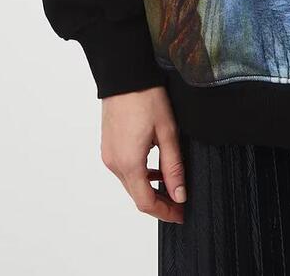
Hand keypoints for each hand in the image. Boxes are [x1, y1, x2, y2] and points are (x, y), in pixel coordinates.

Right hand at [100, 85, 186, 223]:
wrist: (124, 74)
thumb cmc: (146, 97)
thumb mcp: (167, 132)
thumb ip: (173, 166)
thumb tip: (179, 194)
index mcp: (129, 163)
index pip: (146, 202)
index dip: (165, 212)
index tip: (181, 214)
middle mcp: (114, 164)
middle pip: (136, 196)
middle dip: (159, 203)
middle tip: (180, 203)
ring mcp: (109, 155)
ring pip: (130, 183)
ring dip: (149, 189)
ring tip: (172, 186)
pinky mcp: (108, 147)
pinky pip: (124, 170)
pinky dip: (140, 176)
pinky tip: (155, 169)